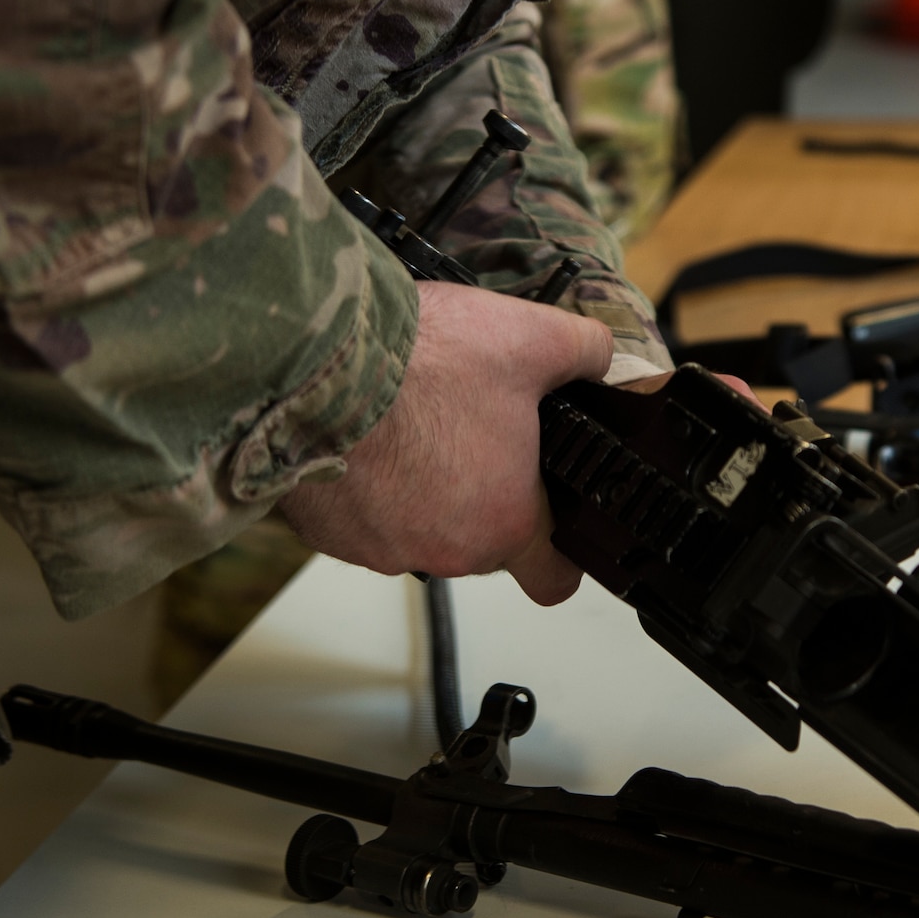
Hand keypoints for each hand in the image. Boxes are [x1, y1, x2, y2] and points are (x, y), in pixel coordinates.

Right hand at [278, 281, 611, 604]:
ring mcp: (380, 547)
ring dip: (422, 490)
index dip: (559, 555)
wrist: (316, 359)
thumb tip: (602, 357)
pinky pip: (362, 519)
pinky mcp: (328, 533)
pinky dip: (368, 488)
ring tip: (416, 425)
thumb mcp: (533, 337)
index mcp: (505, 522)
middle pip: (483, 542)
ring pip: (419, 529)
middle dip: (484, 495)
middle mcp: (444, 549)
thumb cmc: (422, 360)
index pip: (552, 580)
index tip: (553, 523)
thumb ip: (586, 353)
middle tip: (475, 434)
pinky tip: (370, 437)